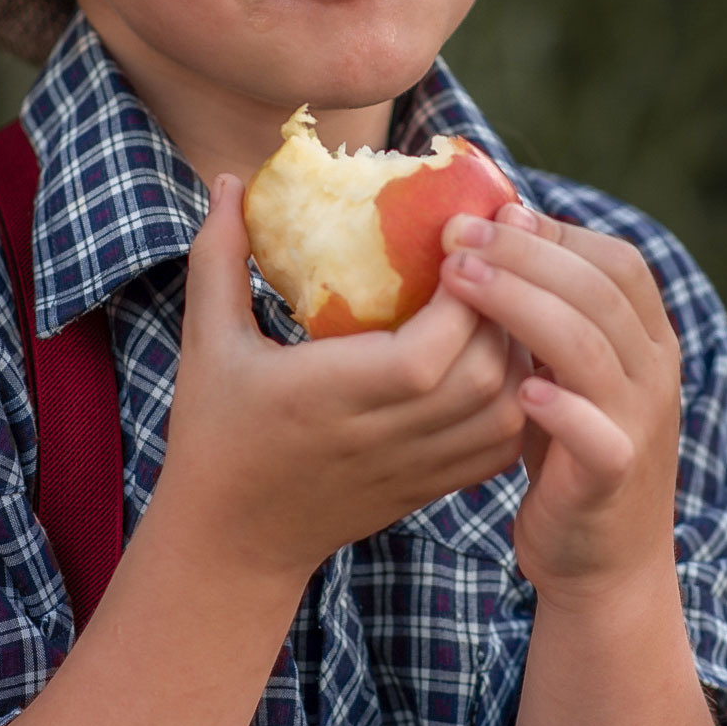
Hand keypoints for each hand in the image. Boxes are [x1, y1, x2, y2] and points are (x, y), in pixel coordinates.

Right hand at [150, 177, 531, 585]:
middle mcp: (380, 437)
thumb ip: (217, 261)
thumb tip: (226, 181)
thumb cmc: (214, 436)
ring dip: (520, 353)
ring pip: (506, 414)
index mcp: (326, 397)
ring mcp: (412, 468)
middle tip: (507, 248)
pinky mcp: (430, 489)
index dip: (464, 296)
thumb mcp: (205, 345)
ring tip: (513, 296)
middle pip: (483, 378)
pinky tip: (510, 357)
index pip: (426, 353)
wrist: (231, 544)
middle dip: (507, 309)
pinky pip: (501, 448)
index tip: (463, 237)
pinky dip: (519, 400)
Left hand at [437, 204, 683, 600]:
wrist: (606, 562)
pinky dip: (560, 406)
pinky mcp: (615, 475)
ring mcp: (640, 423)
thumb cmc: (569, 452)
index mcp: (648, 338)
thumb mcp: (566, 372)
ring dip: (521, 306)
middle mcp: (654, 372)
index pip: (616, 260)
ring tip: (456, 281)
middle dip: (523, 254)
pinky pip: (596, 432)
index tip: (486, 215)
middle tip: (452, 237)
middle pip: (598, 289)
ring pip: (589, 346)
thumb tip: (496, 226)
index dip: (553, 232)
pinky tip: (517, 387)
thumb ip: (547, 312)